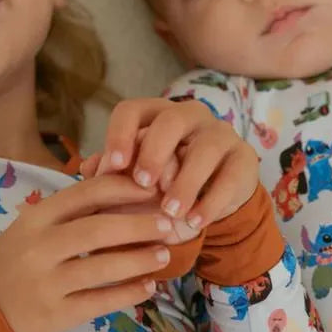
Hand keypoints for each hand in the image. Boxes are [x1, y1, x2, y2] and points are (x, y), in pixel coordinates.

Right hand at [0, 173, 173, 331]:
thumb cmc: (22, 257)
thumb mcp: (37, 226)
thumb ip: (75, 209)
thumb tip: (128, 186)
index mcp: (38, 217)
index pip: (87, 193)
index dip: (125, 188)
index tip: (154, 189)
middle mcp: (40, 247)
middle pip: (99, 230)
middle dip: (140, 226)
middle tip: (169, 225)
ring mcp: (47, 283)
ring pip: (103, 268)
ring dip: (140, 260)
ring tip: (164, 255)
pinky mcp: (56, 314)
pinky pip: (101, 302)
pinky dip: (130, 293)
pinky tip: (149, 286)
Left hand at [81, 97, 259, 230]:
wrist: (213, 200)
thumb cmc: (166, 185)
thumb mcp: (137, 181)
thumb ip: (114, 174)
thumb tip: (87, 169)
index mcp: (156, 116)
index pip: (132, 110)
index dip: (120, 135)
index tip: (113, 167)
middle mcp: (190, 117)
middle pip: (171, 120)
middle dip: (155, 152)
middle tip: (144, 184)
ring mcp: (220, 135)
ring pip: (204, 148)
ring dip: (185, 182)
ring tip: (170, 211)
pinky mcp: (244, 160)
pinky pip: (229, 178)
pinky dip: (211, 202)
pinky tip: (196, 221)